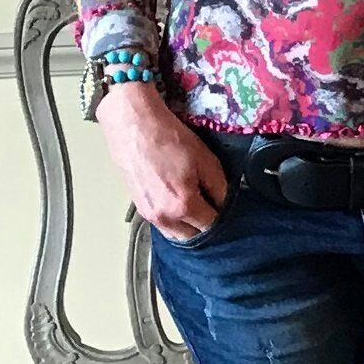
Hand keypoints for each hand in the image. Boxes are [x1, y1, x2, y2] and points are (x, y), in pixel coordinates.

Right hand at [97, 82, 228, 241]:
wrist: (135, 127)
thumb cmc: (169, 139)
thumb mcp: (205, 159)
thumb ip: (218, 186)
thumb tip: (224, 202)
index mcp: (183, 205)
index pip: (211, 225)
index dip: (223, 216)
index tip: (228, 206)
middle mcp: (164, 217)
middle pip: (192, 236)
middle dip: (205, 225)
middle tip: (214, 207)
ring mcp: (149, 215)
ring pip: (176, 233)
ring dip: (189, 226)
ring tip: (198, 205)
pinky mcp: (140, 208)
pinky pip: (162, 224)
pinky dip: (174, 220)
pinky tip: (180, 203)